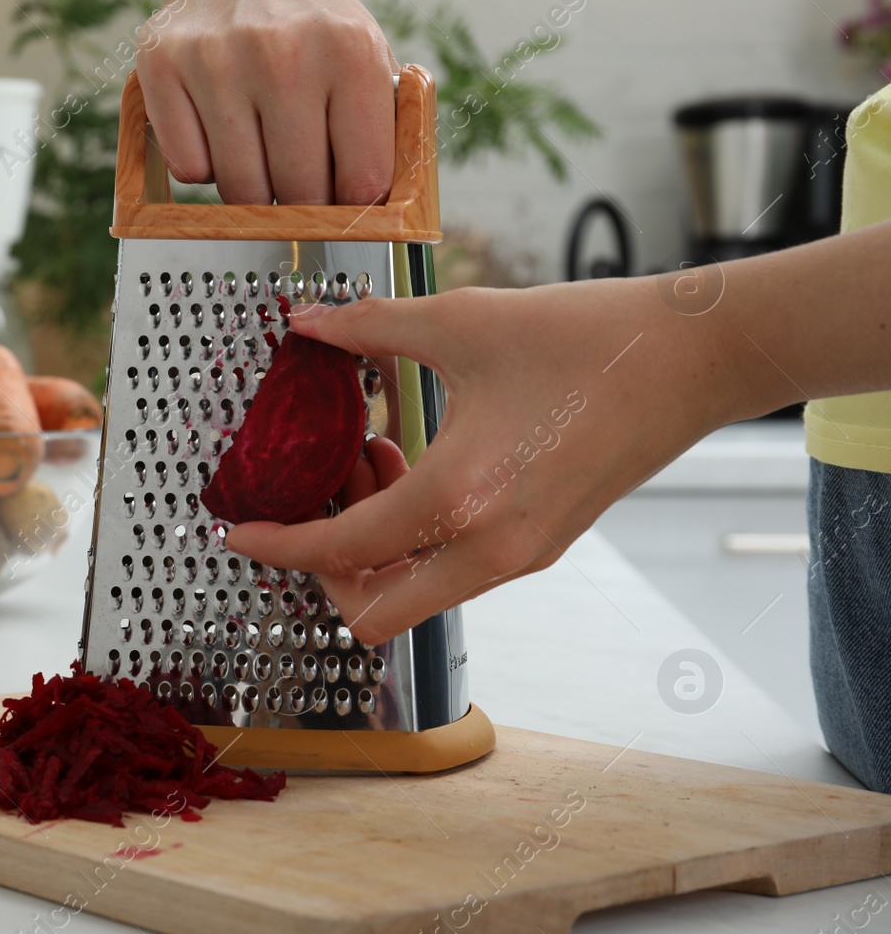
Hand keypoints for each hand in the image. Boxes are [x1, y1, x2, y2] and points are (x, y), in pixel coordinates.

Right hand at [138, 0, 397, 204]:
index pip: (361, 180)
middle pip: (298, 191)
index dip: (353, 202)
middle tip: (298, 178)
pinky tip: (217, 132)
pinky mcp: (162, 66)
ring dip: (252, 188)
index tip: (343, 197)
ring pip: (239, 188)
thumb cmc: (309, 25)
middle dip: (301, 200)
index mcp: (349, 52)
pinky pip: (188, 169)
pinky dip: (204, 166)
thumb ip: (381, 131)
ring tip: (259, 151)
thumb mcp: (367, 60)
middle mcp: (282, 53)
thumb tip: (371, 210)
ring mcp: (216, 59)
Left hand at [223, 279, 735, 644]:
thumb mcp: (461, 320)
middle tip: (311, 497)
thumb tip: (303, 321)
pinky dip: (411, 534)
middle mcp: (492, 548)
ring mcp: (521, 555)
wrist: (696, 358)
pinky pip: (450, 568)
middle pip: (375, 613)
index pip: (342, 550)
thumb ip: (367, 327)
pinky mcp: (539, 545)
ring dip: (369, 545)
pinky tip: (408, 456)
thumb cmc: (588, 334)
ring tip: (365, 453)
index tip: (236, 530)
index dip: (278, 544)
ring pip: (414, 592)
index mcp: (463, 498)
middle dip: (324, 570)